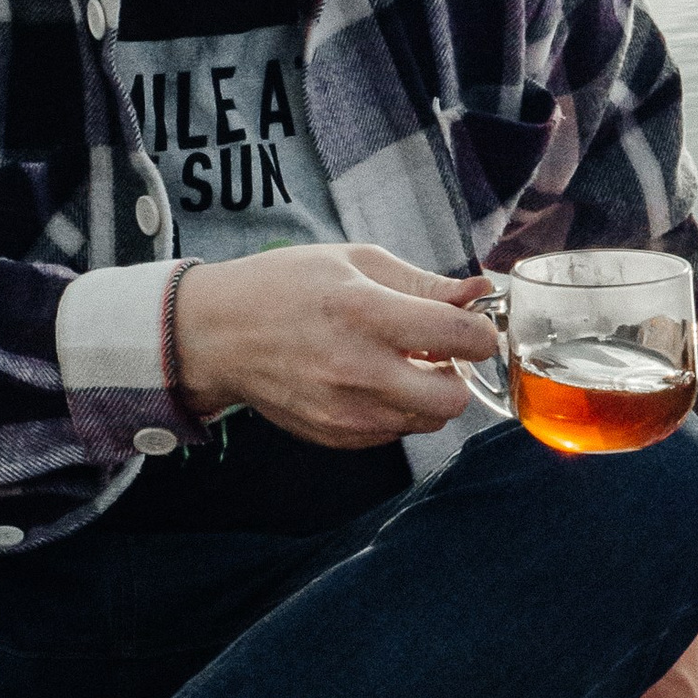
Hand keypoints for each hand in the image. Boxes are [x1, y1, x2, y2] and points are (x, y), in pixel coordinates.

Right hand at [171, 243, 498, 448]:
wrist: (216, 334)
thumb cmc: (285, 287)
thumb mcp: (355, 261)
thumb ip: (425, 283)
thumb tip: (481, 291)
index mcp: (366, 313)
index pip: (463, 337)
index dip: (479, 330)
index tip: (469, 323)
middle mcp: (358, 370)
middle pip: (453, 398)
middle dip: (459, 373)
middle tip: (437, 351)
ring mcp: (345, 411)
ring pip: (427, 421)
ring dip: (428, 393)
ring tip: (399, 362)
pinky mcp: (335, 436)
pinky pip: (394, 433)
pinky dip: (397, 410)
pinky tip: (371, 381)